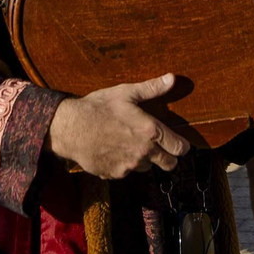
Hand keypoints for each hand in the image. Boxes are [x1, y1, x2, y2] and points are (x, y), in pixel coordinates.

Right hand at [47, 74, 190, 178]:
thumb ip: (152, 88)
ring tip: (133, 144)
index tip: (180, 143)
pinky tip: (115, 150)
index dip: (182, 146)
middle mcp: (143, 153)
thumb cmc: (98, 108)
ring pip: (147, 168)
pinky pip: (127, 172)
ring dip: (145, 159)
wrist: (70, 128)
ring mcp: (129, 166)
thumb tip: (171, 78)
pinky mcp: (115, 174)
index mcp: (150, 132)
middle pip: (170, 164)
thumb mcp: (126, 93)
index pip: (179, 148)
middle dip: (169, 157)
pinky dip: (125, 164)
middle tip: (161, 147)